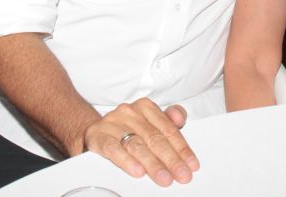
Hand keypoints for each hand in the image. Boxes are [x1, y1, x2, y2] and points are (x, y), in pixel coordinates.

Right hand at [83, 98, 198, 185]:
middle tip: (181, 175)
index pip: (168, 129)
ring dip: (152, 164)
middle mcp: (129, 112)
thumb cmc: (127, 129)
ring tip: (164, 178)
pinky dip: (127, 161)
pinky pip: (113, 149)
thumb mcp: (149, 123)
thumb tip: (180, 118)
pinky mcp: (97, 135)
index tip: (191, 164)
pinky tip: (138, 171)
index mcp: (145, 107)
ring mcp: (112, 123)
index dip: (182, 148)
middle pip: (154, 138)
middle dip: (171, 159)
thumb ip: (168, 120)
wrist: (93, 131)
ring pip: (136, 145)